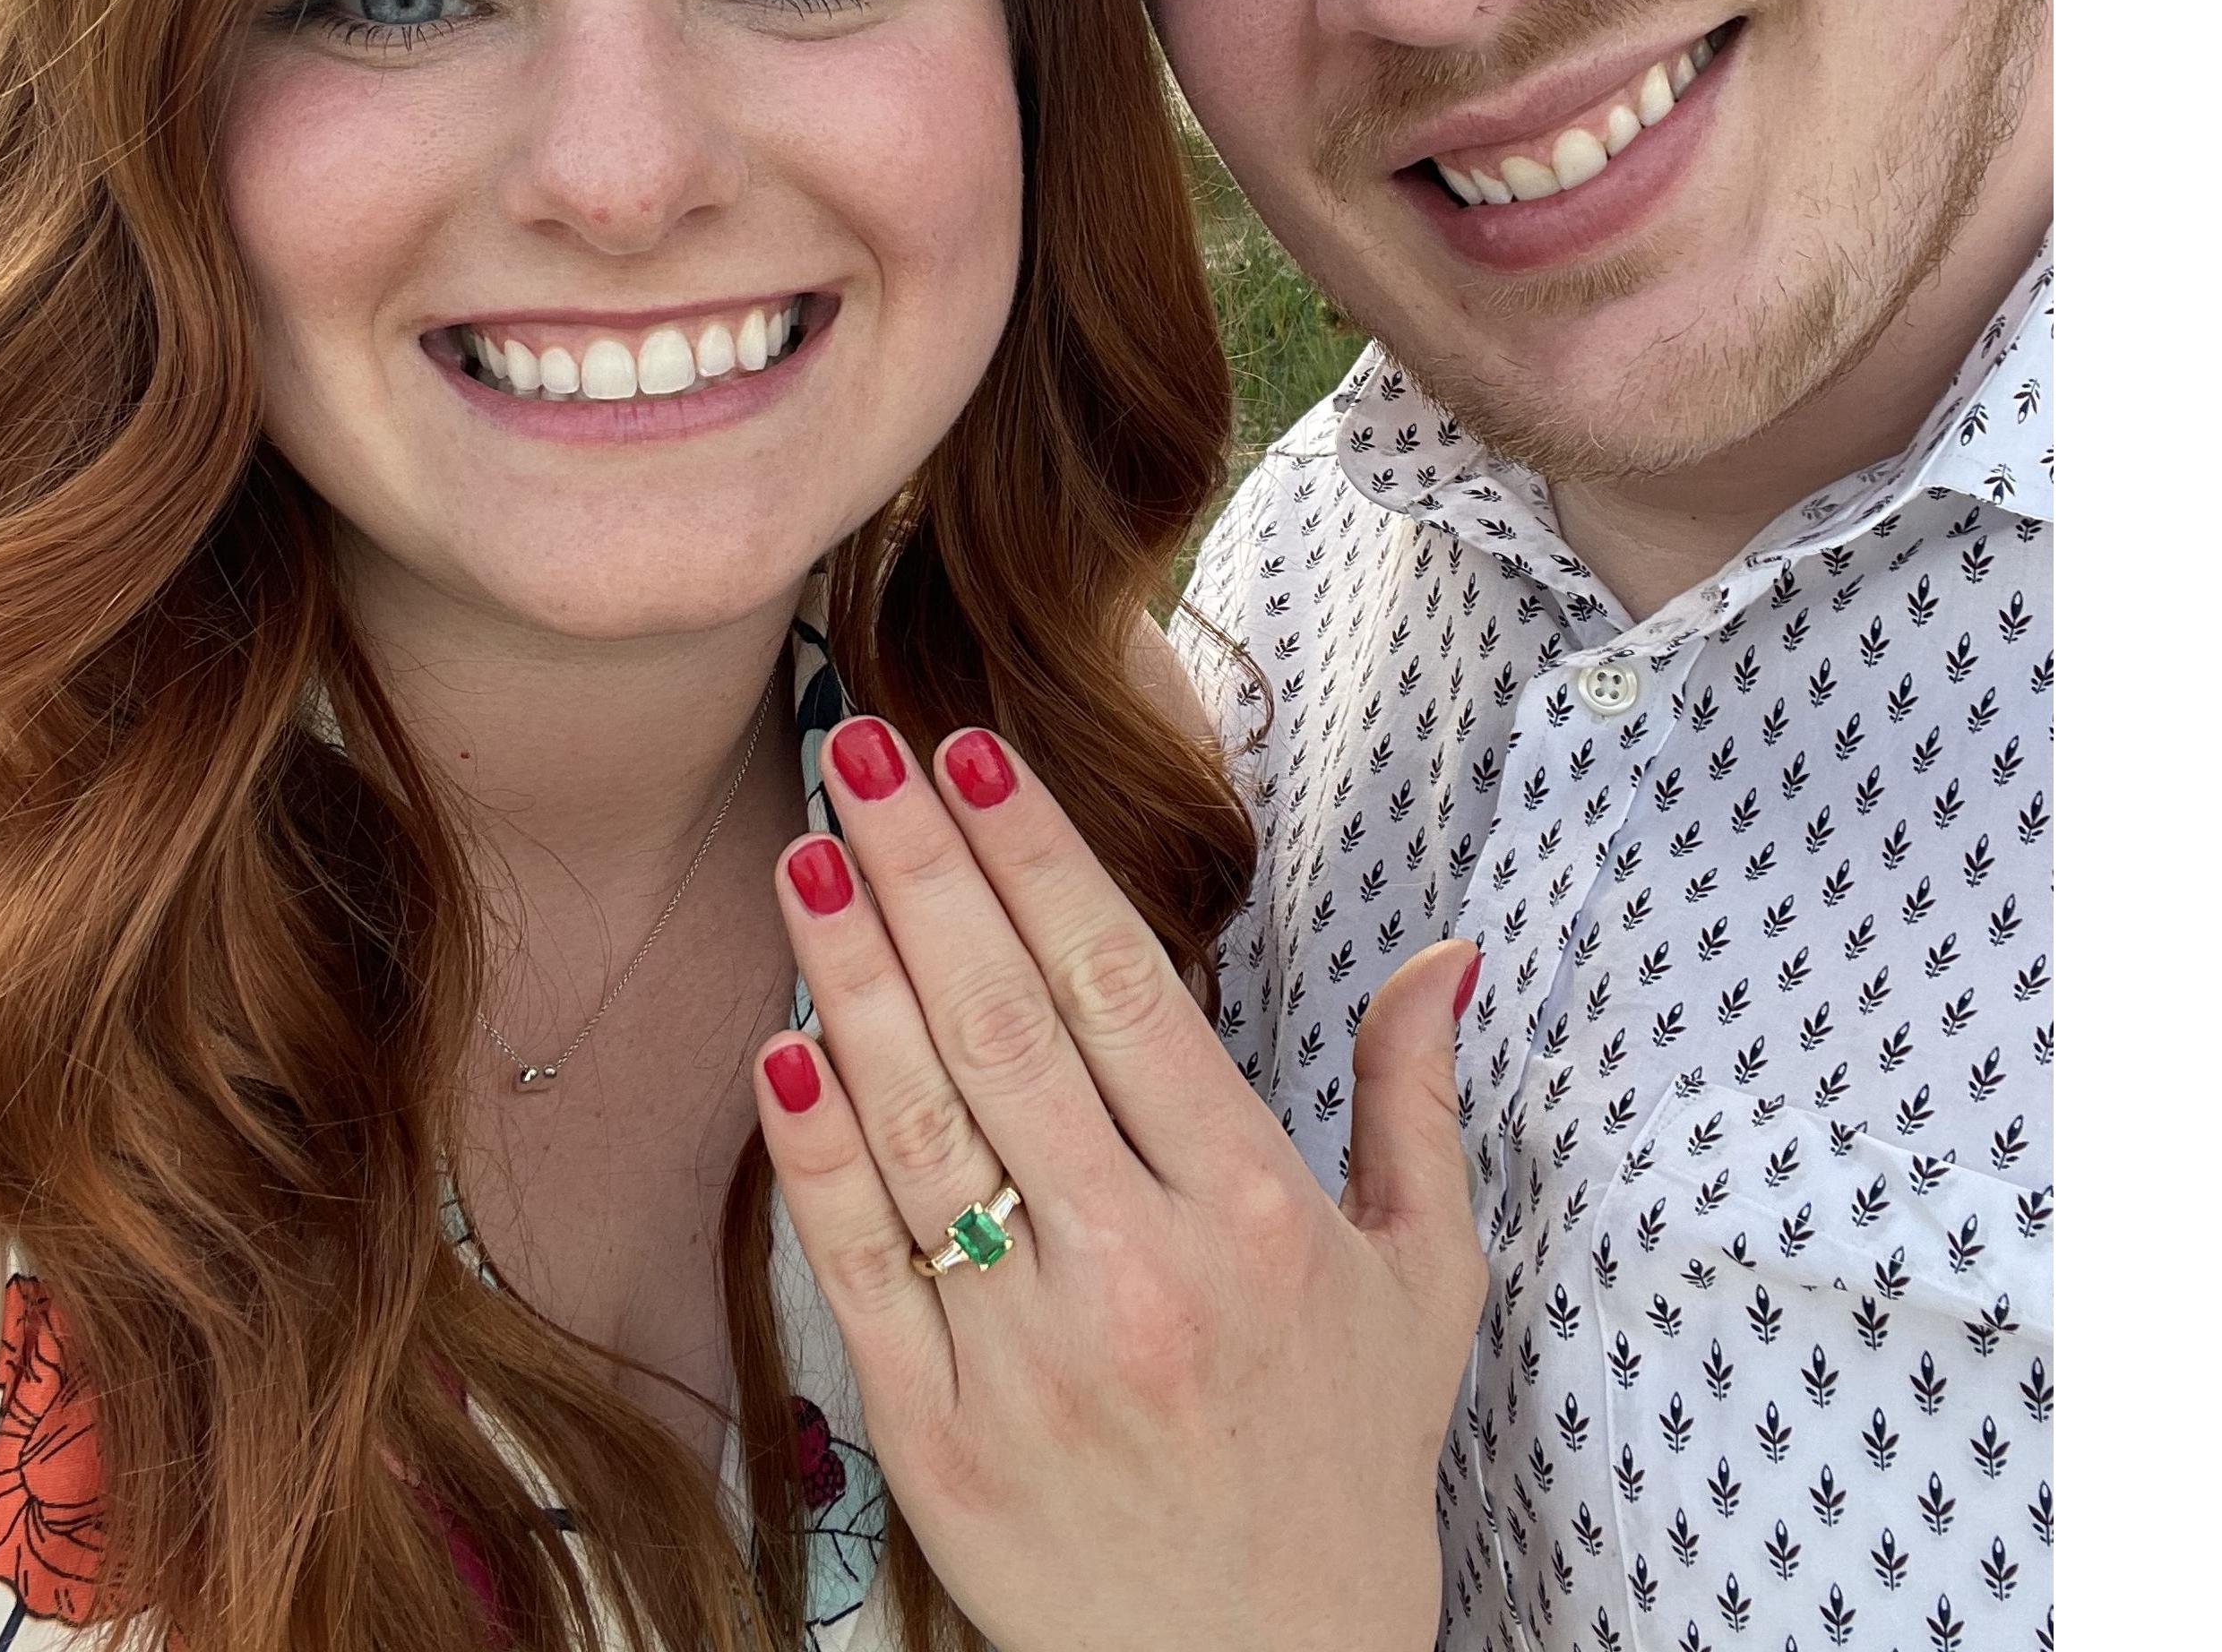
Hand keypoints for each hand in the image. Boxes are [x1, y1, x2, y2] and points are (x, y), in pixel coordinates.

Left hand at [751, 715, 1485, 1651]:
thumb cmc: (1343, 1470)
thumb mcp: (1427, 1285)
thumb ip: (1417, 1107)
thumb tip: (1443, 953)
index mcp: (1255, 1216)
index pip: (1122, 990)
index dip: (1039, 859)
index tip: (975, 757)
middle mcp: (1144, 1276)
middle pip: (1006, 1029)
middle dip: (925, 873)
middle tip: (858, 750)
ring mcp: (1033, 1362)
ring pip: (923, 1131)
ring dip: (849, 981)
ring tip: (804, 858)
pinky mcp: (941, 1448)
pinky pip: (861, 1272)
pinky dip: (813, 1159)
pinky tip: (778, 1049)